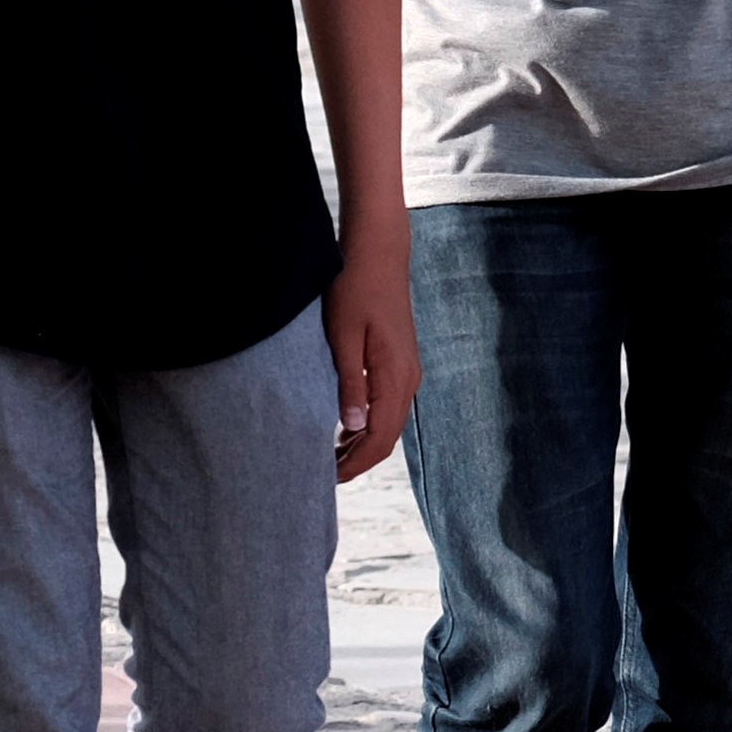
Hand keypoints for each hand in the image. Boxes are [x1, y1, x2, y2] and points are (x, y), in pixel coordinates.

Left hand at [325, 219, 417, 481]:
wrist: (378, 253)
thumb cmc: (355, 289)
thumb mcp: (344, 337)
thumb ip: (350, 384)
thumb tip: (353, 428)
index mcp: (395, 377)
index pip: (379, 438)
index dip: (354, 463)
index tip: (327, 478)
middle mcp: (408, 379)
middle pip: (387, 436)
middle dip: (358, 460)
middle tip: (324, 476)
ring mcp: (407, 372)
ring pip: (388, 423)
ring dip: (362, 443)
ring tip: (330, 458)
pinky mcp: (399, 363)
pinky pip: (387, 406)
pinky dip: (367, 424)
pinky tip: (344, 429)